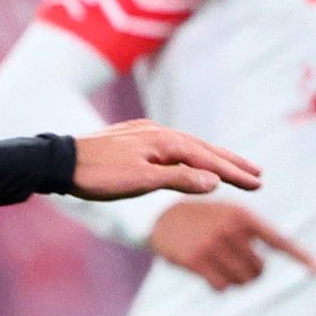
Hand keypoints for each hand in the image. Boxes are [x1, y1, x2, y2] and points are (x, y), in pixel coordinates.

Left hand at [69, 122, 262, 201]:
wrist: (56, 161)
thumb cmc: (97, 175)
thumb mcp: (139, 181)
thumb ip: (178, 179)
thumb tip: (214, 182)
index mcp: (165, 142)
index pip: (208, 159)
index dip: (234, 172)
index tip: (257, 183)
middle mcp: (159, 133)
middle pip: (203, 149)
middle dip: (231, 163)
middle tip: (259, 174)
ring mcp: (145, 134)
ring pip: (187, 147)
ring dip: (212, 158)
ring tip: (232, 169)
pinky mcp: (132, 140)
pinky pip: (171, 148)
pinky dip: (189, 156)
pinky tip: (190, 161)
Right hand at [147, 196, 315, 289]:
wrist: (158, 215)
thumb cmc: (203, 217)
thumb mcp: (229, 214)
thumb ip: (254, 233)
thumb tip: (273, 267)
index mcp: (244, 216)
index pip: (279, 241)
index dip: (300, 257)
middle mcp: (230, 230)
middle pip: (260, 269)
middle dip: (252, 272)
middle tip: (239, 265)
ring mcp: (211, 245)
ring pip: (241, 280)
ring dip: (236, 281)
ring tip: (224, 269)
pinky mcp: (194, 260)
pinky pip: (220, 286)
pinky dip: (220, 286)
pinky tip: (211, 278)